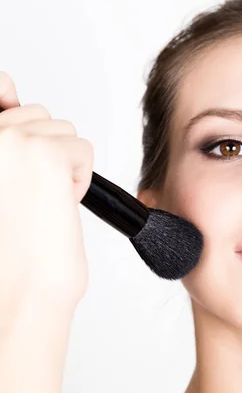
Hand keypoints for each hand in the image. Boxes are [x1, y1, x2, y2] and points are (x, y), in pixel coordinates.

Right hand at [0, 71, 93, 311]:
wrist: (16, 293)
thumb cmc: (5, 255)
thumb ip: (5, 153)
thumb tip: (11, 102)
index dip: (8, 99)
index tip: (13, 107)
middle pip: (35, 115)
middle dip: (45, 150)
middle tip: (33, 194)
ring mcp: (10, 139)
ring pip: (63, 132)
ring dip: (64, 167)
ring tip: (42, 204)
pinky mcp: (45, 152)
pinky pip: (82, 151)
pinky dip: (80, 179)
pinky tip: (58, 207)